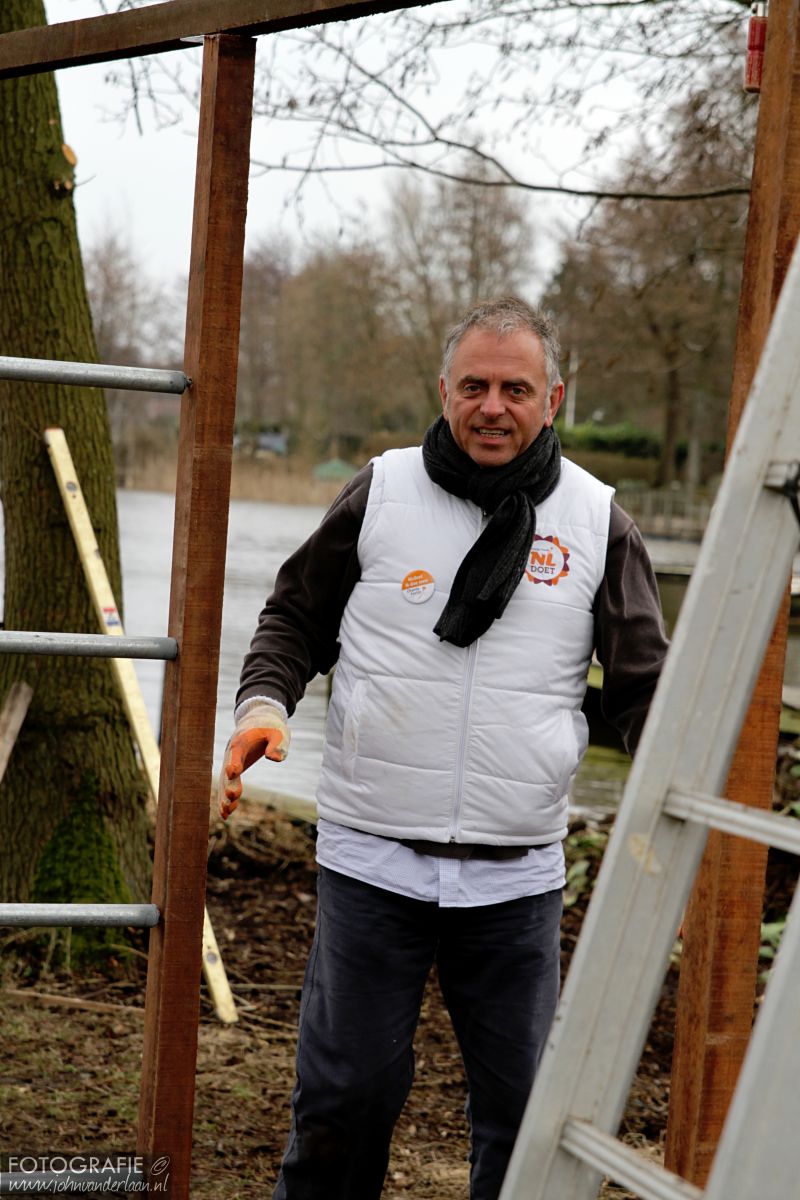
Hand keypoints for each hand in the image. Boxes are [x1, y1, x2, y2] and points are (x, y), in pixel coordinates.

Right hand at [218, 703, 289, 819]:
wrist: (256, 722)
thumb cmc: (270, 727)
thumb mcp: (278, 733)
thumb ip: (277, 744)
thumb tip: (275, 758)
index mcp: (242, 741)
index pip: (236, 752)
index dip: (234, 762)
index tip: (232, 772)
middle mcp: (231, 754)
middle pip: (227, 770)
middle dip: (229, 783)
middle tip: (231, 795)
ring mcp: (229, 763)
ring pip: (224, 782)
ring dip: (224, 797)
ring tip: (226, 813)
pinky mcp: (231, 771)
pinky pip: (225, 786)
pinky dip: (224, 799)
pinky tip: (225, 815)